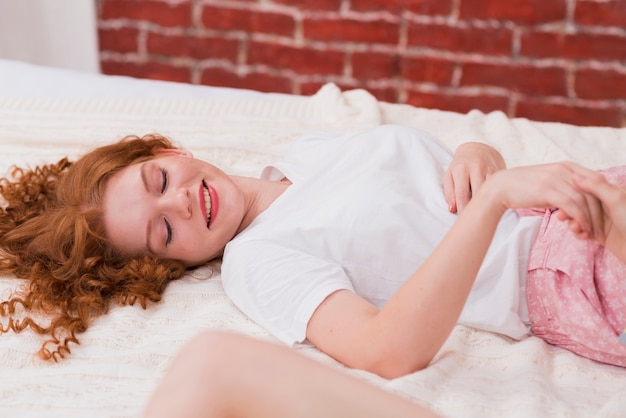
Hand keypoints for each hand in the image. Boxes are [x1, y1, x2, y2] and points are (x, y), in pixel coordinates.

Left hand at [443, 142, 504, 212]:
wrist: (478, 149)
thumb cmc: (460, 167)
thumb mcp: (450, 176)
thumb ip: (449, 192)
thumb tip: (452, 209)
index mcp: (461, 169)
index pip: (461, 194)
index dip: (462, 209)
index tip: (463, 219)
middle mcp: (476, 167)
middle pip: (477, 194)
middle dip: (475, 208)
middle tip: (474, 219)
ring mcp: (490, 168)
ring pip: (490, 190)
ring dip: (488, 203)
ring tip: (485, 213)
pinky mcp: (500, 170)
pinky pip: (499, 186)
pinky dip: (497, 196)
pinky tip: (494, 203)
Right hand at [484, 162, 604, 236]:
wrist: (500, 188)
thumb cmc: (524, 188)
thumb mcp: (548, 182)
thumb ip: (565, 186)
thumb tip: (579, 200)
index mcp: (567, 166)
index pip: (595, 181)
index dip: (603, 199)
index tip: (603, 216)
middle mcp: (563, 169)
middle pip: (592, 191)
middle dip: (599, 212)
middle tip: (599, 229)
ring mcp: (555, 179)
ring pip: (584, 200)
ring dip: (590, 219)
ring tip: (589, 233)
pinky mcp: (546, 190)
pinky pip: (571, 206)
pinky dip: (579, 219)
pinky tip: (578, 228)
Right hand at [562, 170, 625, 262]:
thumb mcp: (616, 199)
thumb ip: (596, 186)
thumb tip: (574, 175)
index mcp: (611, 192)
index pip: (586, 187)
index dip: (573, 192)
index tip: (562, 197)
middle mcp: (605, 204)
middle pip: (579, 203)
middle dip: (570, 210)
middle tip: (563, 216)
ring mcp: (601, 219)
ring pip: (578, 217)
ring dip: (573, 223)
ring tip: (575, 228)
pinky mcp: (599, 234)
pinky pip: (582, 230)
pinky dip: (579, 233)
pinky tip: (583, 236)